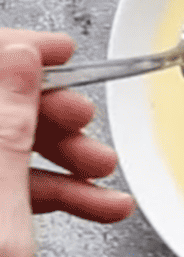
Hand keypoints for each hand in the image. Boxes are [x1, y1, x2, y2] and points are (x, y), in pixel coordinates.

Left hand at [1, 30, 135, 256]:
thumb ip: (1, 137)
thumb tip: (16, 62)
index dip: (14, 53)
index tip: (59, 52)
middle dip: (45, 113)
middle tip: (85, 130)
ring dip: (58, 158)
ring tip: (101, 175)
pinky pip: (3, 189)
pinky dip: (52, 194)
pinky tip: (97, 204)